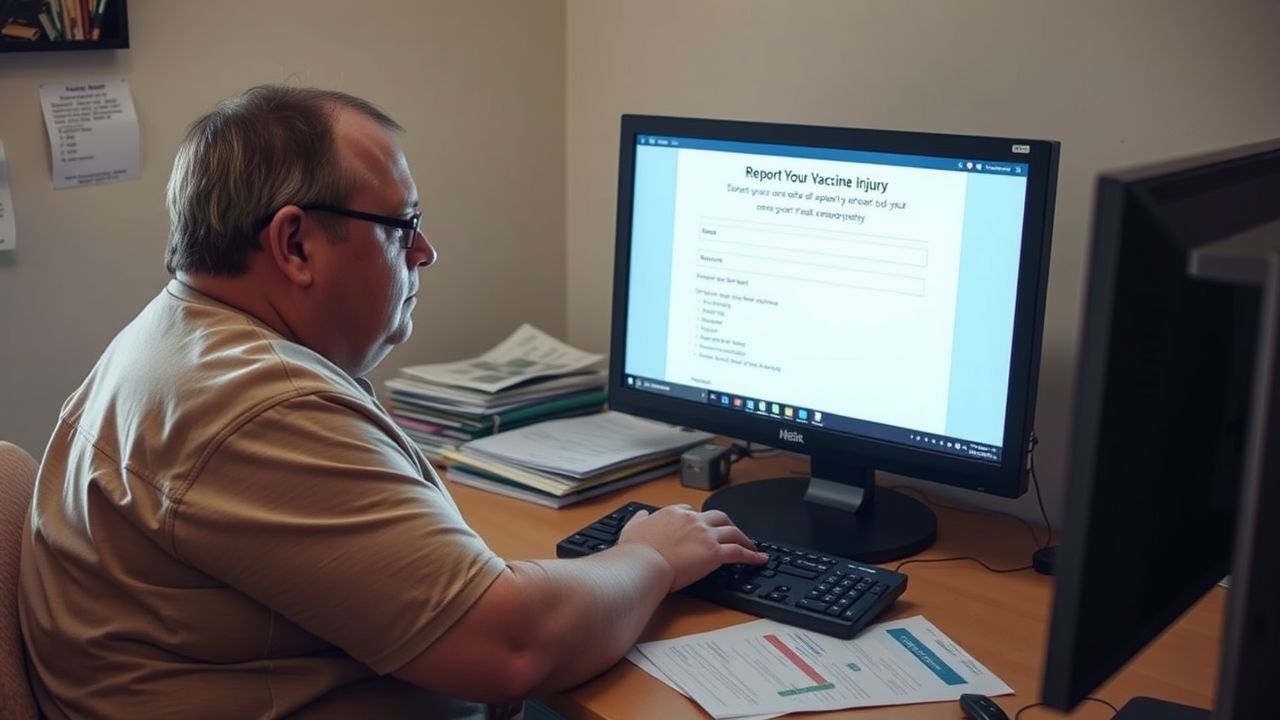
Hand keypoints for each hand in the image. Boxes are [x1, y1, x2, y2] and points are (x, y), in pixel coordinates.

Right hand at [617, 504, 767, 590]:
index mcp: (673, 513)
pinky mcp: (714, 553)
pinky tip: (759, 559)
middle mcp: (692, 520)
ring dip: (744, 538)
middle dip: (727, 523)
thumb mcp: (632, 529)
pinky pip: (738, 552)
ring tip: (751, 546)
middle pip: (718, 516)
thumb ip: (639, 520)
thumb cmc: (635, 552)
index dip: (699, 519)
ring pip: (732, 531)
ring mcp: (705, 535)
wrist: (643, 564)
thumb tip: (642, 515)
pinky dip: (752, 555)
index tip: (702, 527)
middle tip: (732, 532)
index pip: (692, 511)